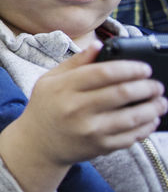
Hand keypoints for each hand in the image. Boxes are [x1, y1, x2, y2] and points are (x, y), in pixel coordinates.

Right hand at [0, 42, 165, 191]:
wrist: (37, 144)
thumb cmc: (45, 107)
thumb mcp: (50, 79)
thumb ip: (76, 62)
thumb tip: (100, 45)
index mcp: (64, 88)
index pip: (104, 73)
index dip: (130, 68)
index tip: (144, 68)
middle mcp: (76, 109)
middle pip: (122, 93)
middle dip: (147, 87)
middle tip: (156, 85)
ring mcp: (89, 130)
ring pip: (132, 117)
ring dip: (153, 108)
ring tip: (161, 101)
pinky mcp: (99, 146)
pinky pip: (131, 137)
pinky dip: (147, 127)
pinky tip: (152, 119)